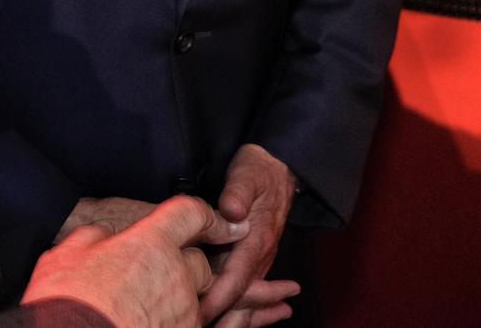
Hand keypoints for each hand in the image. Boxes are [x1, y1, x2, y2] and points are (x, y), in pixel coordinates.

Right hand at [22, 195, 243, 327]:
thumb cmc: (66, 303)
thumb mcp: (68, 254)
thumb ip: (96, 237)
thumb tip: (103, 238)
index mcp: (151, 242)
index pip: (192, 214)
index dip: (208, 216)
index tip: (224, 223)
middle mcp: (175, 274)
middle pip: (199, 262)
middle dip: (187, 267)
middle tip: (158, 277)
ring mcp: (182, 312)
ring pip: (195, 300)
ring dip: (178, 301)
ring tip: (147, 308)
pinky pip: (186, 325)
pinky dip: (173, 323)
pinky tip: (148, 322)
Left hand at [199, 144, 297, 322]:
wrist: (280, 168)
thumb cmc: (258, 171)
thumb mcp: (247, 174)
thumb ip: (238, 192)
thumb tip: (231, 211)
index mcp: (256, 239)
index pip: (236, 278)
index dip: (218, 298)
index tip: (200, 313)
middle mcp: (260, 255)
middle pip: (242, 297)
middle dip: (225, 318)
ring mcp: (258, 259)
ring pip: (246, 297)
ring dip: (232, 316)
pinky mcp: (253, 258)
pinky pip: (247, 289)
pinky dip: (242, 308)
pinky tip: (234, 322)